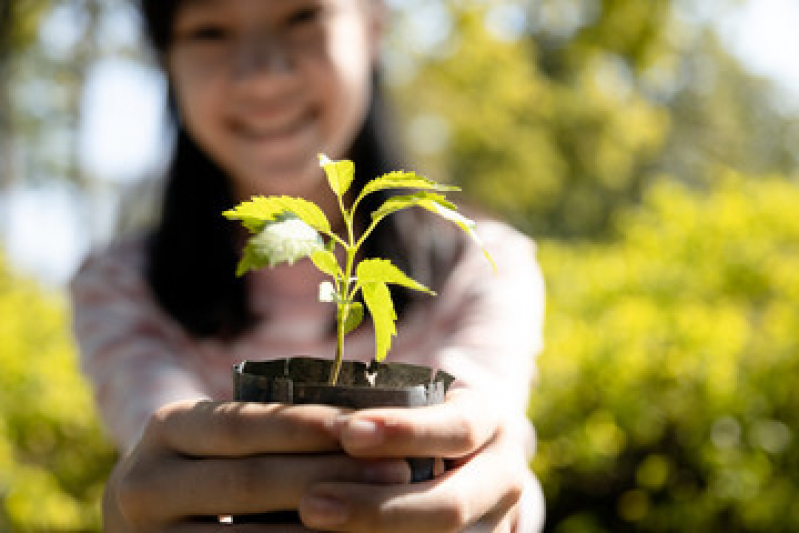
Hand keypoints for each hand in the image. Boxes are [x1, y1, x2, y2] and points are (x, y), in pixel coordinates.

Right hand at [104, 399, 410, 531]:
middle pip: (250, 480)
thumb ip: (267, 430)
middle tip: (396, 471)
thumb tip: (365, 420)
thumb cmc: (209, 464)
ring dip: (322, 527)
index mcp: (166, 428)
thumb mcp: (219, 437)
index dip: (305, 426)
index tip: (366, 428)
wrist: (149, 518)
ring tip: (381, 512)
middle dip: (329, 474)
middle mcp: (143, 482)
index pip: (243, 424)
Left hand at [300, 388, 527, 531]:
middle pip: (451, 505)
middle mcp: (504, 477)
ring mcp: (494, 524)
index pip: (459, 429)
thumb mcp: (421, 403)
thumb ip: (387, 411)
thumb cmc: (422, 420)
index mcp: (491, 424)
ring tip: (314, 524)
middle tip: (311, 501)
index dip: (405, 432)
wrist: (465, 461)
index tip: (347, 431)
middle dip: (377, 507)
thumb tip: (325, 425)